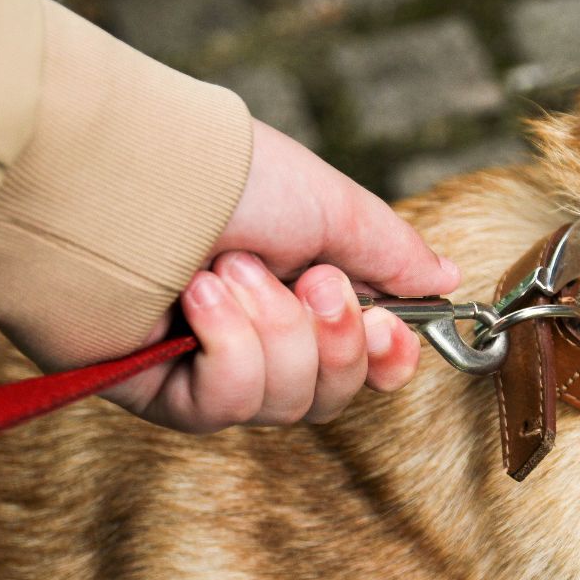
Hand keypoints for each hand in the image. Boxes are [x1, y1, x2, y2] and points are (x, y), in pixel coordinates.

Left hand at [105, 120, 460, 431]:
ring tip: (229, 272)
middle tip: (310, 281)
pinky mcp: (163, 391)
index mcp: (302, 294)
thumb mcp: (335, 208)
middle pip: (330, 394)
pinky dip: (225, 346)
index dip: (384, 361)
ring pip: (285, 403)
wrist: (132, 174)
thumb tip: (447, 278)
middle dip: (331, 339)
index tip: (389, 332)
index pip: (362, 364)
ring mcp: (211, 367)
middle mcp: (260, 336)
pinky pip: (226, 405)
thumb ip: (393, 254)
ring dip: (271, 331)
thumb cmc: (229, 177)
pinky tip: (197, 299)